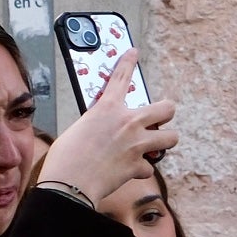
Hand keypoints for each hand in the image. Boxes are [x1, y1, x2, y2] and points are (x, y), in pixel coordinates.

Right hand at [41, 49, 176, 205]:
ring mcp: (137, 145)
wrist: (70, 183)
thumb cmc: (66, 157)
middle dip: (166, 111)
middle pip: (166, 108)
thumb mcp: (79, 127)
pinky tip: (133, 170)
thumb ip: (97, 122)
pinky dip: (142, 169)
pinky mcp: (138, 167)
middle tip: (160, 117)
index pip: (121, 77)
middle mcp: (128, 123)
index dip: (128, 62)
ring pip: (171, 138)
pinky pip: (150, 167)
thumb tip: (102, 129)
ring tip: (156, 144)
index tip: (134, 53)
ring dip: (165, 140)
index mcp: (108, 108)